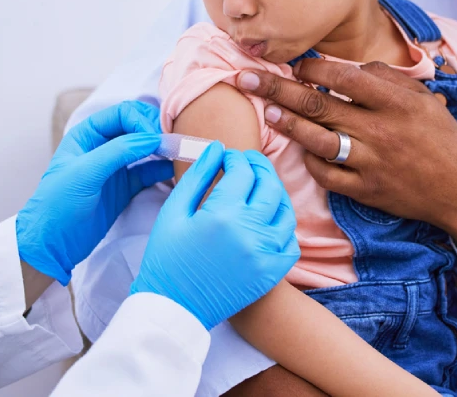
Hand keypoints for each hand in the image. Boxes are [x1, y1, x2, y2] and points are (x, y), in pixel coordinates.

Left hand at [17, 101, 171, 284]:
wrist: (51, 246)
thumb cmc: (57, 205)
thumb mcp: (85, 173)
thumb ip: (118, 152)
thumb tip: (153, 138)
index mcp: (87, 134)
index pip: (122, 114)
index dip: (142, 121)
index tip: (157, 138)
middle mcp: (103, 146)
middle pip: (138, 127)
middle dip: (156, 132)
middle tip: (172, 144)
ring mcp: (115, 167)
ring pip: (146, 149)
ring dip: (162, 150)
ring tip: (178, 156)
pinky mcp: (124, 188)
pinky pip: (149, 171)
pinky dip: (162, 169)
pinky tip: (173, 171)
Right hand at [131, 143, 299, 329]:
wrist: (174, 308)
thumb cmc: (167, 258)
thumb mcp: (173, 212)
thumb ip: (197, 176)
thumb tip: (216, 149)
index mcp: (222, 215)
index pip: (243, 170)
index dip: (236, 157)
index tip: (227, 157)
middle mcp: (249, 232)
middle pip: (269, 184)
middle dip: (258, 166)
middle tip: (246, 162)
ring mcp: (265, 254)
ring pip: (285, 210)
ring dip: (274, 192)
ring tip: (258, 186)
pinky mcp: (272, 273)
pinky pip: (290, 241)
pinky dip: (282, 225)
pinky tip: (267, 218)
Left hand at [238, 59, 456, 269]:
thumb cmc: (440, 137)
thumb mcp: (422, 98)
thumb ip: (385, 78)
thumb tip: (345, 66)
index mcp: (395, 102)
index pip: (342, 77)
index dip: (311, 67)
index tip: (295, 63)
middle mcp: (380, 130)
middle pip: (318, 105)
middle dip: (276, 89)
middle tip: (245, 77)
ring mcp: (371, 162)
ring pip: (316, 140)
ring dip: (287, 124)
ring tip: (267, 111)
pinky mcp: (365, 190)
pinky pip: (327, 174)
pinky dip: (311, 159)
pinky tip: (299, 147)